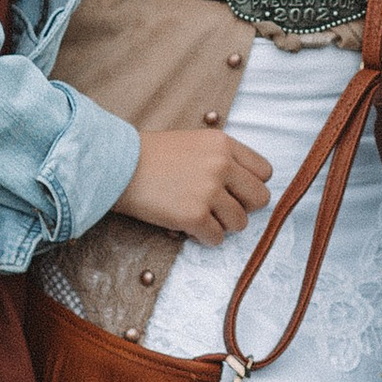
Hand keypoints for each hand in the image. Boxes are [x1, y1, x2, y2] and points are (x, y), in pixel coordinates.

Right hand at [120, 126, 272, 242]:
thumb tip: (245, 187)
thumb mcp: (194, 143)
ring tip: (200, 217)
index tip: (235, 192)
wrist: (116, 167)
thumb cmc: (152, 157)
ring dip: (222, 225)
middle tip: (220, 209)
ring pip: (240, 223)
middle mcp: (221, 165)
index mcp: (223, 144)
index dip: (251, 185)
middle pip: (260, 199)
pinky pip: (217, 238)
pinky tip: (188, 228)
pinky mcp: (194, 215)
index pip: (264, 172)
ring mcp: (209, 191)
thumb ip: (221, 158)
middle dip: (243, 208)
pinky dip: (204, 238)